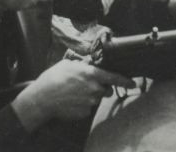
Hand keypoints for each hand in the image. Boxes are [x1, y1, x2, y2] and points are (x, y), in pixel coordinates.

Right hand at [12, 59, 133, 131]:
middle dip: (102, 87)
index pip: (114, 77)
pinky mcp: (84, 113)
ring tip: (75, 92)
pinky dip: (83, 104)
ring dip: (91, 95)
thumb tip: (88, 63)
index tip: (133, 83)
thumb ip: (83, 64)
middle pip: (105, 89)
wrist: (43, 98)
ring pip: (96, 98)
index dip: (125, 80)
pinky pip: (88, 107)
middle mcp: (94, 89)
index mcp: (91, 74)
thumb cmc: (54, 77)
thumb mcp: (69, 64)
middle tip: (88, 84)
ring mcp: (90, 102)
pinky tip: (72, 100)